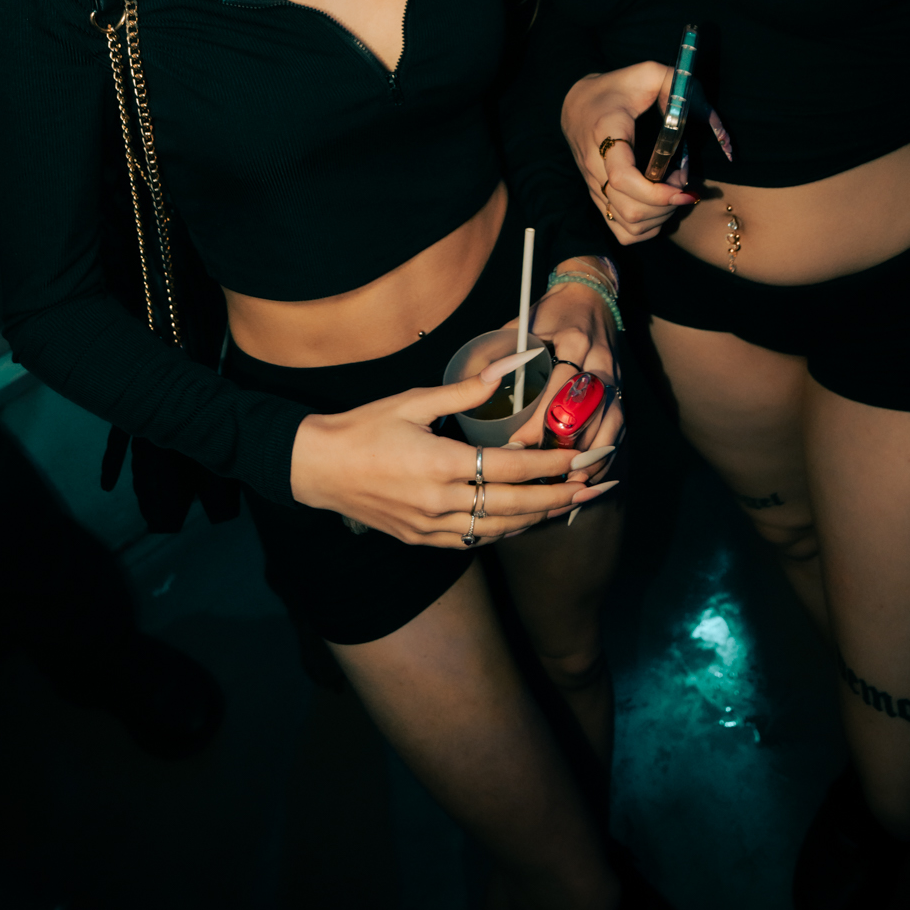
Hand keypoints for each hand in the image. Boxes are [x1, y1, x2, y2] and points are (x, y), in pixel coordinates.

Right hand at [289, 354, 617, 544]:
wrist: (316, 468)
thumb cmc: (363, 429)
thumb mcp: (413, 401)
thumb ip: (465, 391)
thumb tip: (507, 368)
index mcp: (440, 465)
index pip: (510, 469)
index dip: (550, 466)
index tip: (580, 460)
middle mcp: (439, 502)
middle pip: (514, 506)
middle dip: (559, 498)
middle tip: (593, 489)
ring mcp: (430, 526)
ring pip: (498, 529)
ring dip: (537, 518)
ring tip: (569, 506)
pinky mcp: (422, 539)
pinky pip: (474, 541)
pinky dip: (504, 531)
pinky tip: (523, 520)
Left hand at [506, 275, 624, 482]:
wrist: (589, 298)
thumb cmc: (548, 314)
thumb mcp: (520, 325)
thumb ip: (499, 355)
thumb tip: (468, 391)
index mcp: (573, 340)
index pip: (559, 387)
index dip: (538, 421)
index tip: (515, 445)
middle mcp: (599, 360)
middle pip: (587, 411)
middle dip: (563, 446)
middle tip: (536, 473)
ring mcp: (615, 376)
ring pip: (609, 424)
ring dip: (587, 457)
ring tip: (563, 484)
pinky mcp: (621, 391)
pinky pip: (618, 429)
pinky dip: (604, 455)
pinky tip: (587, 476)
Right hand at [561, 63, 697, 245]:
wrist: (577, 104)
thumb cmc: (617, 88)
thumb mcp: (648, 72)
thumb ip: (679, 85)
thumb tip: (710, 116)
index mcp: (605, 134)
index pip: (622, 179)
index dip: (656, 192)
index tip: (683, 188)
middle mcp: (595, 167)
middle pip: (629, 210)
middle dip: (667, 204)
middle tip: (683, 182)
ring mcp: (595, 188)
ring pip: (627, 226)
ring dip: (660, 217)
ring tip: (673, 192)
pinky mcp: (598, 199)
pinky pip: (622, 231)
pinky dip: (647, 228)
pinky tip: (660, 206)